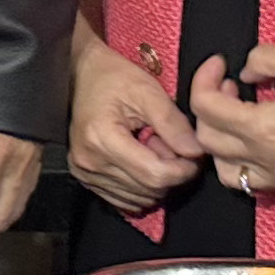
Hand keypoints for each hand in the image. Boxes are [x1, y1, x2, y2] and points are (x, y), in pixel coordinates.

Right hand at [68, 25, 206, 214]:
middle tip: (168, 143)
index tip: (193, 153)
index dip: (183, 169)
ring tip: (151, 149)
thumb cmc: (113, 77)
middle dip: (170, 172)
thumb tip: (196, 153)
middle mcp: (89, 162)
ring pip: (140, 198)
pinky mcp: (85, 178)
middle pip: (149, 189)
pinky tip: (139, 161)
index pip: (155, 175)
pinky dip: (141, 186)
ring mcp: (84, 173)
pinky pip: (125, 200)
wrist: (78, 74)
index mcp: (102, 138)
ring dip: (155, 179)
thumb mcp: (147, 91)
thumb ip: (173, 123)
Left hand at [190, 43, 274, 201]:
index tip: (220, 66)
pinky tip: (269, 140)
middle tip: (231, 87)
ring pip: (227, 172)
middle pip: (207, 140)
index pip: (203, 107)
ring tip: (242, 119)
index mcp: (260, 130)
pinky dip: (249, 162)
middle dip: (210, 109)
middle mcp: (264, 161)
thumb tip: (248, 70)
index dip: (204, 78)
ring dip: (223, 144)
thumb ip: (265, 59)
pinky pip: (257, 183)